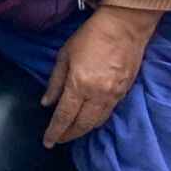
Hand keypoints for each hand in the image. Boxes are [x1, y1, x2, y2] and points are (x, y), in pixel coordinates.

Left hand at [41, 6, 158, 146]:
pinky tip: (88, 121)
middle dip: (68, 135)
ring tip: (70, 133)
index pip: (65, 116)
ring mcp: (113, 96)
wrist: (123, 28)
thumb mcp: (64, 56)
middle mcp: (97, 95)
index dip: (55, 131)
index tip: (47, 142)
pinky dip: (95, 121)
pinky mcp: (124, 94)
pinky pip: (107, 114)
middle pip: (82, 124)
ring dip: (82, 130)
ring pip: (96, 122)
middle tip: (58, 140)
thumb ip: (55, 82)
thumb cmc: (89, 37)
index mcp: (79, 84)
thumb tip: (47, 103)